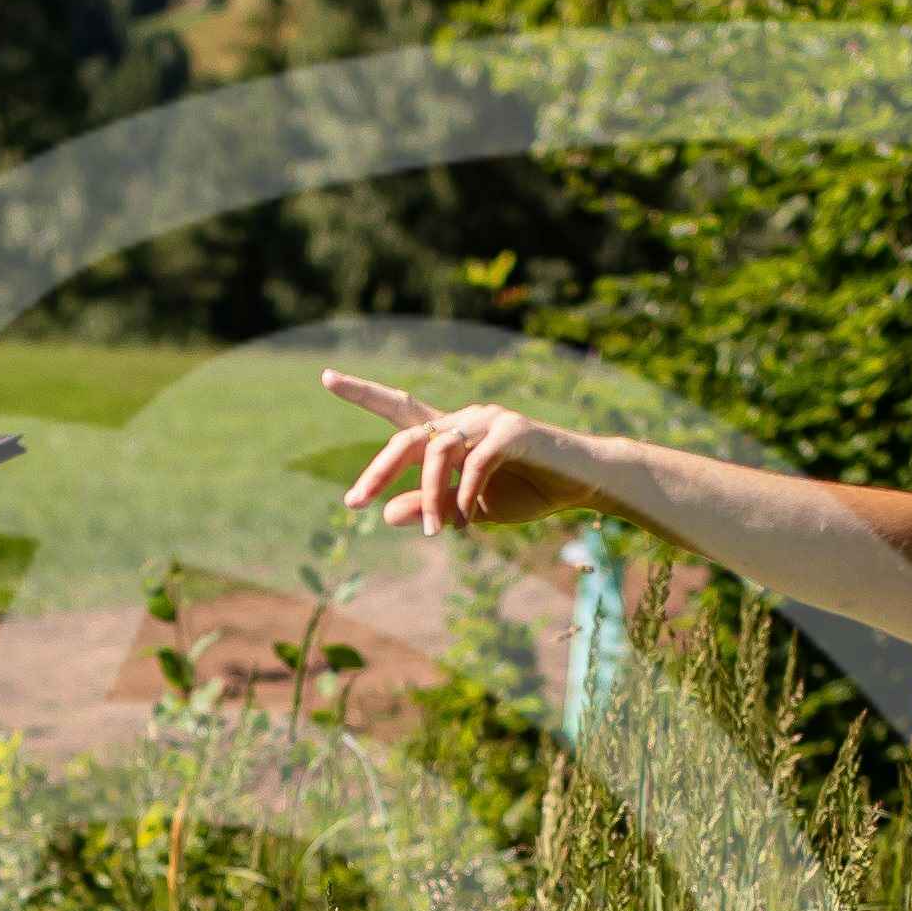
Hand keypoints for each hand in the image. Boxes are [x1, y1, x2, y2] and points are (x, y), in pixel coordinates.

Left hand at [330, 371, 592, 531]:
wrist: (584, 483)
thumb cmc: (530, 491)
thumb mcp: (471, 509)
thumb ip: (431, 508)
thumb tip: (383, 512)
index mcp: (452, 432)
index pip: (401, 410)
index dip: (364, 393)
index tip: (326, 376)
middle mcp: (465, 418)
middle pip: (407, 437)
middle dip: (377, 470)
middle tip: (353, 502)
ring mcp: (489, 419)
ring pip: (437, 452)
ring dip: (429, 497)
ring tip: (433, 533)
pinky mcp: (514, 430)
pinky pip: (475, 462)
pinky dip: (466, 494)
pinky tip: (469, 520)